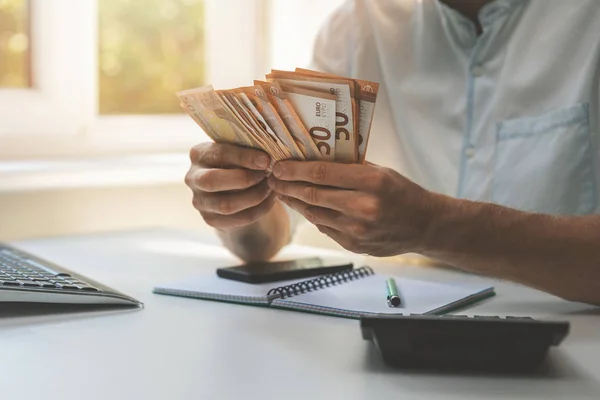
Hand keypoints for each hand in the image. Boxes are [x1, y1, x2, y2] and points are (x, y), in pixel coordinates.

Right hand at [185, 142, 275, 231]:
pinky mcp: (210, 219)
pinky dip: (258, 210)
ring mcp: (200, 201)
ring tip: (271, 187)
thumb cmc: (238, 162)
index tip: (266, 160)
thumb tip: (265, 158)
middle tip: (266, 175)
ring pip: (226, 205)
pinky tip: (270, 199)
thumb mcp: (239, 151)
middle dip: (244, 179)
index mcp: (199, 154)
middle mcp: (193, 178)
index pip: (219, 154)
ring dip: (254, 196)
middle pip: (212, 181)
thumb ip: (246, 150)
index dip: (244, 157)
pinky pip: (237, 219)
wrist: (234, 187)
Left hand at [267, 161, 440, 256]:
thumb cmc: (402, 192)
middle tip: (272, 178)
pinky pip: (324, 227)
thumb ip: (349, 167)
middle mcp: (363, 207)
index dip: (294, 170)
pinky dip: (311, 215)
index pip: (322, 174)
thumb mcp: (380, 171)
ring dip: (294, 202)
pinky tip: (303, 206)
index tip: (277, 166)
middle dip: (287, 186)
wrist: (424, 226)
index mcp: (371, 182)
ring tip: (281, 191)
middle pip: (313, 195)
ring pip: (314, 213)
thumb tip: (313, 157)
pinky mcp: (354, 245)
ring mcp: (357, 230)